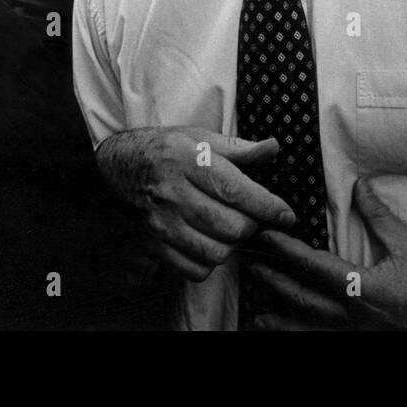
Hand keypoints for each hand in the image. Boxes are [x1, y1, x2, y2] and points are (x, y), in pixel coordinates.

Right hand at [94, 127, 295, 281]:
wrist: (120, 166)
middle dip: (251, 226)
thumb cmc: (166, 149)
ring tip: (229, 228)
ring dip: (231, 244)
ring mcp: (161, 222)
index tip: (286, 216)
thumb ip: (239, 148)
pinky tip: (208, 242)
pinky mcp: (153, 243)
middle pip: (230, 226)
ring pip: (216, 252)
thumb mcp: (200, 138)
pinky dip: (209, 262)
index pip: (235, 190)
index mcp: (188, 160)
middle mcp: (173, 192)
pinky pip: (194, 269)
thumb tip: (273, 147)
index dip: (267, 206)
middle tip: (251, 217)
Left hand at [246, 178, 406, 329]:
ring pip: (308, 330)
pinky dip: (304, 336)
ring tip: (255, 315)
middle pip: (301, 301)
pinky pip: (324, 342)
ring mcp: (355, 335)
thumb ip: (379, 215)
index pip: (313, 267)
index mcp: (362, 288)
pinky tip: (290, 333)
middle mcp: (353, 316)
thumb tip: (359, 184)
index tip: (265, 237)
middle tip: (249, 266)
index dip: (285, 252)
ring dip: (280, 320)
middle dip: (272, 283)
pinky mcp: (360, 344)